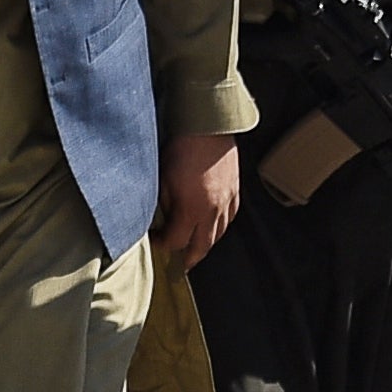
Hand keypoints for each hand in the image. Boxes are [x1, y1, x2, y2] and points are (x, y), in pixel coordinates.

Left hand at [155, 132, 238, 267]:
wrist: (207, 126)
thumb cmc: (181, 148)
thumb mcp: (162, 180)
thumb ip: (163, 205)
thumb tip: (162, 220)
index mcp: (192, 209)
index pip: (176, 241)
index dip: (163, 245)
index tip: (155, 241)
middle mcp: (213, 210)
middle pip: (202, 246)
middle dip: (189, 258)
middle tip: (180, 264)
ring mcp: (227, 201)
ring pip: (219, 234)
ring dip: (206, 243)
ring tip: (195, 247)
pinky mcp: (235, 190)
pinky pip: (230, 217)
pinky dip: (221, 226)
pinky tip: (213, 225)